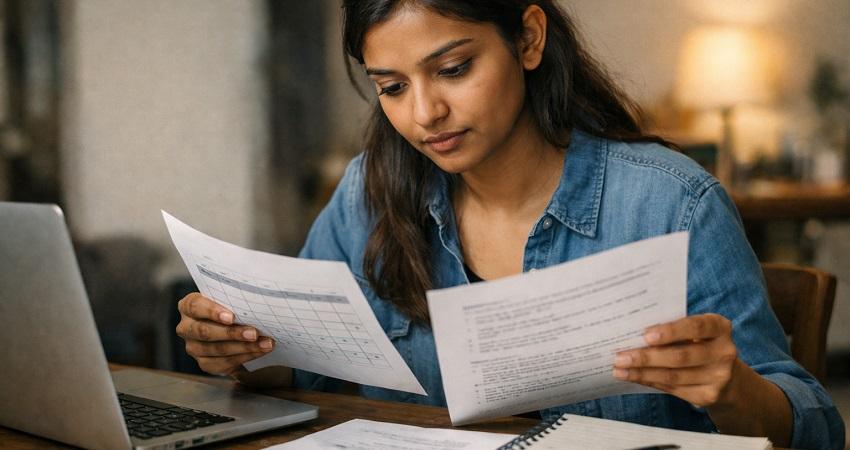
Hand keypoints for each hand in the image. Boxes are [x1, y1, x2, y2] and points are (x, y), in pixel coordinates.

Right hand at [176, 292, 273, 375]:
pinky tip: (260, 351)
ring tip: (265, 343)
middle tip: (254, 333)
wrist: (234, 327)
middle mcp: (186, 327)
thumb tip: (257, 296)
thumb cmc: (232, 306)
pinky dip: (245, 356)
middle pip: (205, 331)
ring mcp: (193, 347)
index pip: (194, 306)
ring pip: (217, 349)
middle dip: (232, 333)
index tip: (231, 317)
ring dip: (244, 347)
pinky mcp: (205, 363)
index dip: (212, 311)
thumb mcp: (230, 299)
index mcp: (189, 306)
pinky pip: (224, 362)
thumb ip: (236, 298)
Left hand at [612, 313, 739, 406]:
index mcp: (720, 327)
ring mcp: (719, 377)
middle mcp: (724, 352)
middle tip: (620, 357)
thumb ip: (673, 329)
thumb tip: (633, 334)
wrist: (725, 375)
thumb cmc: (699, 343)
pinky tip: (634, 377)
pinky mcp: (709, 396)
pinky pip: (673, 389)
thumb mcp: (693, 331)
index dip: (671, 331)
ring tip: (620, 370)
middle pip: (680, 356)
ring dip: (642, 373)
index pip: (696, 327)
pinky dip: (650, 382)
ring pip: (673, 376)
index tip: (645, 335)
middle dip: (646, 357)